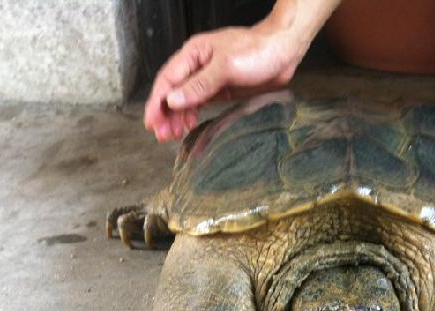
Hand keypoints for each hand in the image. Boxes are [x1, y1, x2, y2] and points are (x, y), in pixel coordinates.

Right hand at [144, 22, 301, 141]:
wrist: (283, 51)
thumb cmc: (257, 51)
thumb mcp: (226, 67)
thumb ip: (199, 85)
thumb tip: (173, 100)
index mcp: (193, 54)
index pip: (167, 80)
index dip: (157, 103)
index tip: (151, 123)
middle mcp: (198, 65)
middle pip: (173, 92)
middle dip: (165, 114)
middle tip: (162, 135)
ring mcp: (209, 78)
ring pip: (185, 99)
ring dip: (177, 117)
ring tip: (173, 135)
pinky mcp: (221, 89)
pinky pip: (200, 103)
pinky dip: (193, 115)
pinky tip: (190, 126)